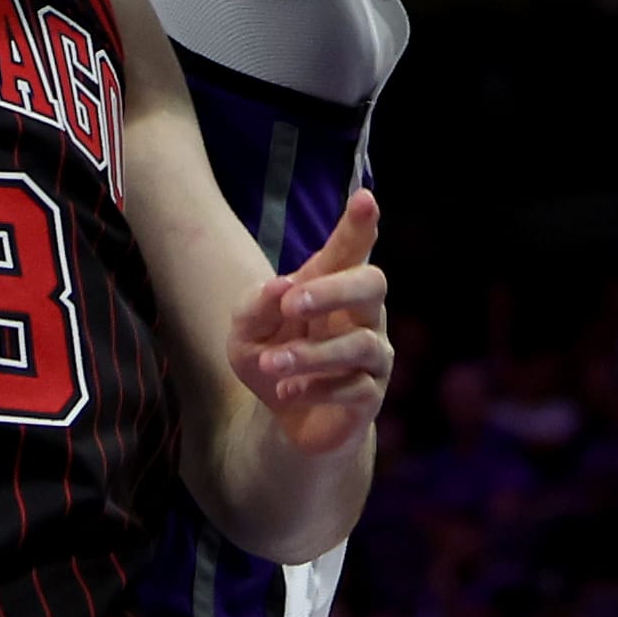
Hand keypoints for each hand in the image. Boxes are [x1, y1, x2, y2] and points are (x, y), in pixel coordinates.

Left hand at [226, 193, 391, 455]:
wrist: (282, 418)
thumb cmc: (270, 355)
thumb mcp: (245, 331)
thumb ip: (256, 305)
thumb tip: (280, 287)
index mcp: (332, 285)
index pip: (353, 248)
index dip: (360, 225)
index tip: (364, 198)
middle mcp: (362, 314)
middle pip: (372, 284)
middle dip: (334, 290)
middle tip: (292, 303)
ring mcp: (372, 355)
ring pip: (361, 344)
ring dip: (312, 354)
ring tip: (273, 363)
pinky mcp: (370, 395)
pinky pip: (356, 388)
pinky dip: (317, 388)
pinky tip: (287, 393)